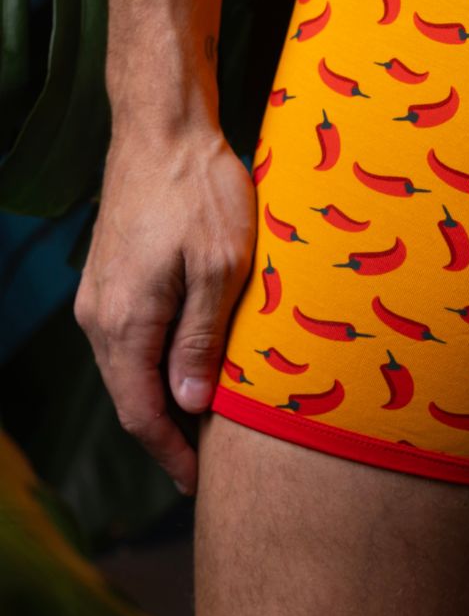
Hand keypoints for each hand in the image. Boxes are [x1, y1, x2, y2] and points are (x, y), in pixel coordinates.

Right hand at [74, 127, 255, 495]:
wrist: (163, 132)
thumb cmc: (202, 194)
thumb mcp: (221, 267)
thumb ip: (201, 339)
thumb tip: (187, 406)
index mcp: (125, 322)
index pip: (142, 412)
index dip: (170, 453)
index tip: (199, 483)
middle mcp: (100, 317)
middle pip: (130, 397)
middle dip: (166, 435)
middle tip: (207, 464)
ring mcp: (100, 296)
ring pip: (129, 368)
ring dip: (163, 399)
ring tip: (206, 422)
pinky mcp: (112, 278)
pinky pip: (131, 339)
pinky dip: (157, 365)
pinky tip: (189, 368)